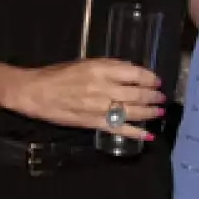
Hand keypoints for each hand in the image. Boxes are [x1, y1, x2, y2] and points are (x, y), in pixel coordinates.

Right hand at [8, 59, 163, 138]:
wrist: (37, 92)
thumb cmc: (59, 74)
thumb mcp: (86, 63)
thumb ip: (109, 67)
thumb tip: (131, 71)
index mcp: (101, 69)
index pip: (135, 73)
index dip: (149, 78)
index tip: (156, 81)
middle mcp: (104, 88)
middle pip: (137, 94)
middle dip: (153, 96)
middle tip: (161, 98)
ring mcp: (100, 108)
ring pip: (132, 112)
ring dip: (150, 113)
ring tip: (159, 112)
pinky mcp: (94, 123)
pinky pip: (119, 129)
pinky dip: (135, 133)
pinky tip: (148, 136)